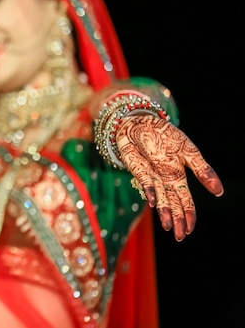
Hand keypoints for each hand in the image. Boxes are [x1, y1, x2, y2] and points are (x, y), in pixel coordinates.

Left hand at [115, 115, 223, 240]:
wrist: (141, 121)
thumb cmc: (165, 136)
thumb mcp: (189, 151)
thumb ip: (202, 170)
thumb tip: (219, 192)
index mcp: (177, 176)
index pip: (184, 200)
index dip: (188, 214)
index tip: (190, 229)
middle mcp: (163, 179)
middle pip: (172, 203)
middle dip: (177, 219)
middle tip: (180, 236)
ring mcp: (150, 174)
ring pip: (158, 197)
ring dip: (163, 211)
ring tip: (169, 227)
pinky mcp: (136, 166)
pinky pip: (144, 179)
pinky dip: (149, 189)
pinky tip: (152, 200)